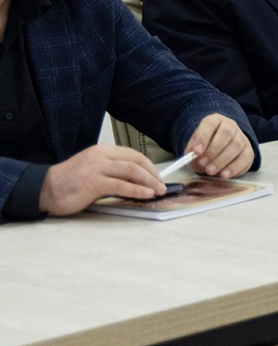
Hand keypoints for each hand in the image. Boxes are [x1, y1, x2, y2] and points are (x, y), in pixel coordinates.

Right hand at [39, 145, 164, 214]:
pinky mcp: (93, 182)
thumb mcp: (95, 169)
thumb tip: (139, 180)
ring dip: (148, 182)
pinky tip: (145, 195)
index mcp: (103, 150)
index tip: (158, 177)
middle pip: (136, 161)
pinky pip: (121, 185)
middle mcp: (102, 155)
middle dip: (152, 174)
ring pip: (131, 171)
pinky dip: (136, 190)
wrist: (46, 188)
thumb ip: (113, 170)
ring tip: (157, 191)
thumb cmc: (70, 182)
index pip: (134, 155)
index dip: (149, 166)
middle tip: (162, 186)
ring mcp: (97, 168)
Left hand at [187, 114, 251, 177]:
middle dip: (213, 151)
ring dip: (222, 160)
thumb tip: (191, 156)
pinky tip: (224, 174)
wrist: (219, 152)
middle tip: (203, 164)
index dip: (203, 137)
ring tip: (210, 171)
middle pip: (226, 133)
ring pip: (236, 145)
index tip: (196, 151)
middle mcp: (231, 126)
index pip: (210, 123)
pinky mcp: (249, 151)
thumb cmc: (205, 148)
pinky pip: (245, 158)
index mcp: (215, 121)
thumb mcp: (194, 148)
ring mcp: (242, 138)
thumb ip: (191, 152)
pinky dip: (234, 167)